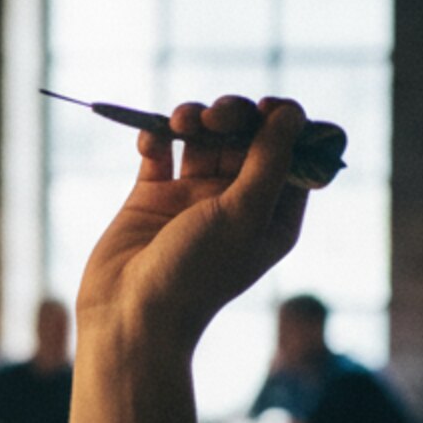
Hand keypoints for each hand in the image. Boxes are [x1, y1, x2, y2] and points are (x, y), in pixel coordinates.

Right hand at [76, 95, 310, 350]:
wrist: (131, 314)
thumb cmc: (196, 274)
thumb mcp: (244, 214)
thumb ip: (270, 160)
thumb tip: (292, 112)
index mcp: (271, 215)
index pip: (290, 154)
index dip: (283, 125)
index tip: (268, 108)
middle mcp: (234, 203)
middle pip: (244, 137)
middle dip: (234, 116)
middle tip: (218, 116)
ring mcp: (190, 198)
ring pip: (202, 139)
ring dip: (194, 119)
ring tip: (182, 120)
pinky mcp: (150, 196)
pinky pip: (159, 151)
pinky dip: (156, 135)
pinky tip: (151, 137)